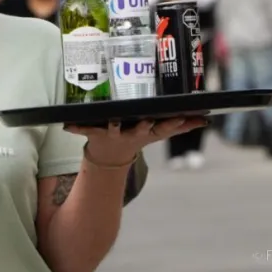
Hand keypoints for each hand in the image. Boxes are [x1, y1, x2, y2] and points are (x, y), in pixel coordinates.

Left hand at [63, 118, 207, 166]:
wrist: (111, 155)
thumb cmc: (137, 135)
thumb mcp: (159, 132)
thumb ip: (181, 125)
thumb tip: (205, 119)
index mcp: (148, 131)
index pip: (164, 128)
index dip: (172, 124)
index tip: (179, 117)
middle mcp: (132, 134)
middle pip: (140, 129)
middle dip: (142, 125)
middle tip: (146, 120)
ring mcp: (113, 134)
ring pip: (113, 129)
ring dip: (111, 126)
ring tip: (111, 121)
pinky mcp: (95, 133)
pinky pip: (83, 129)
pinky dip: (75, 127)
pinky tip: (66, 125)